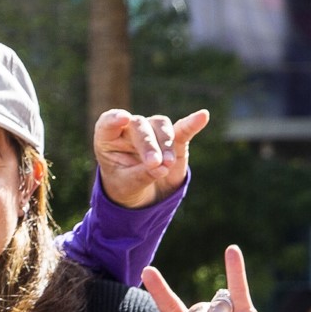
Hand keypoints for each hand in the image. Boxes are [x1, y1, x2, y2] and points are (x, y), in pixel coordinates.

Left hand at [93, 108, 209, 208]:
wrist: (142, 194)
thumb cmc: (126, 186)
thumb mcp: (127, 186)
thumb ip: (141, 175)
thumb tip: (161, 168)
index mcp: (108, 139)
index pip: (108, 123)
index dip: (114, 119)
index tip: (123, 118)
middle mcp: (129, 129)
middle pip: (140, 126)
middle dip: (148, 144)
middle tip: (154, 163)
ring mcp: (152, 131)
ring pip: (160, 125)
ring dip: (165, 144)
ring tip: (166, 165)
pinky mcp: (174, 138)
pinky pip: (183, 128)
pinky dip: (192, 123)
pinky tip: (202, 116)